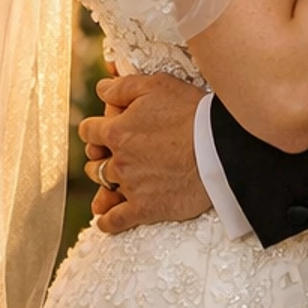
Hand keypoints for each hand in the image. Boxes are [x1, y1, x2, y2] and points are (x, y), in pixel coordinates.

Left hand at [79, 74, 210, 234]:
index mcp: (117, 131)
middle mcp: (119, 161)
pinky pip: (116, 221)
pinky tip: (104, 220)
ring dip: (105, 185)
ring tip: (109, 185)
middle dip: (100, 158)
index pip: (89, 132)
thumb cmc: (191, 113)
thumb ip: (123, 87)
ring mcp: (131, 187)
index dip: (94, 129)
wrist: (218, 149)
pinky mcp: (145, 209)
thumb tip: (101, 88)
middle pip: (94, 162)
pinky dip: (107, 221)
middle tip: (112, 156)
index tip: (102, 131)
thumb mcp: (156, 85)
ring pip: (104, 188)